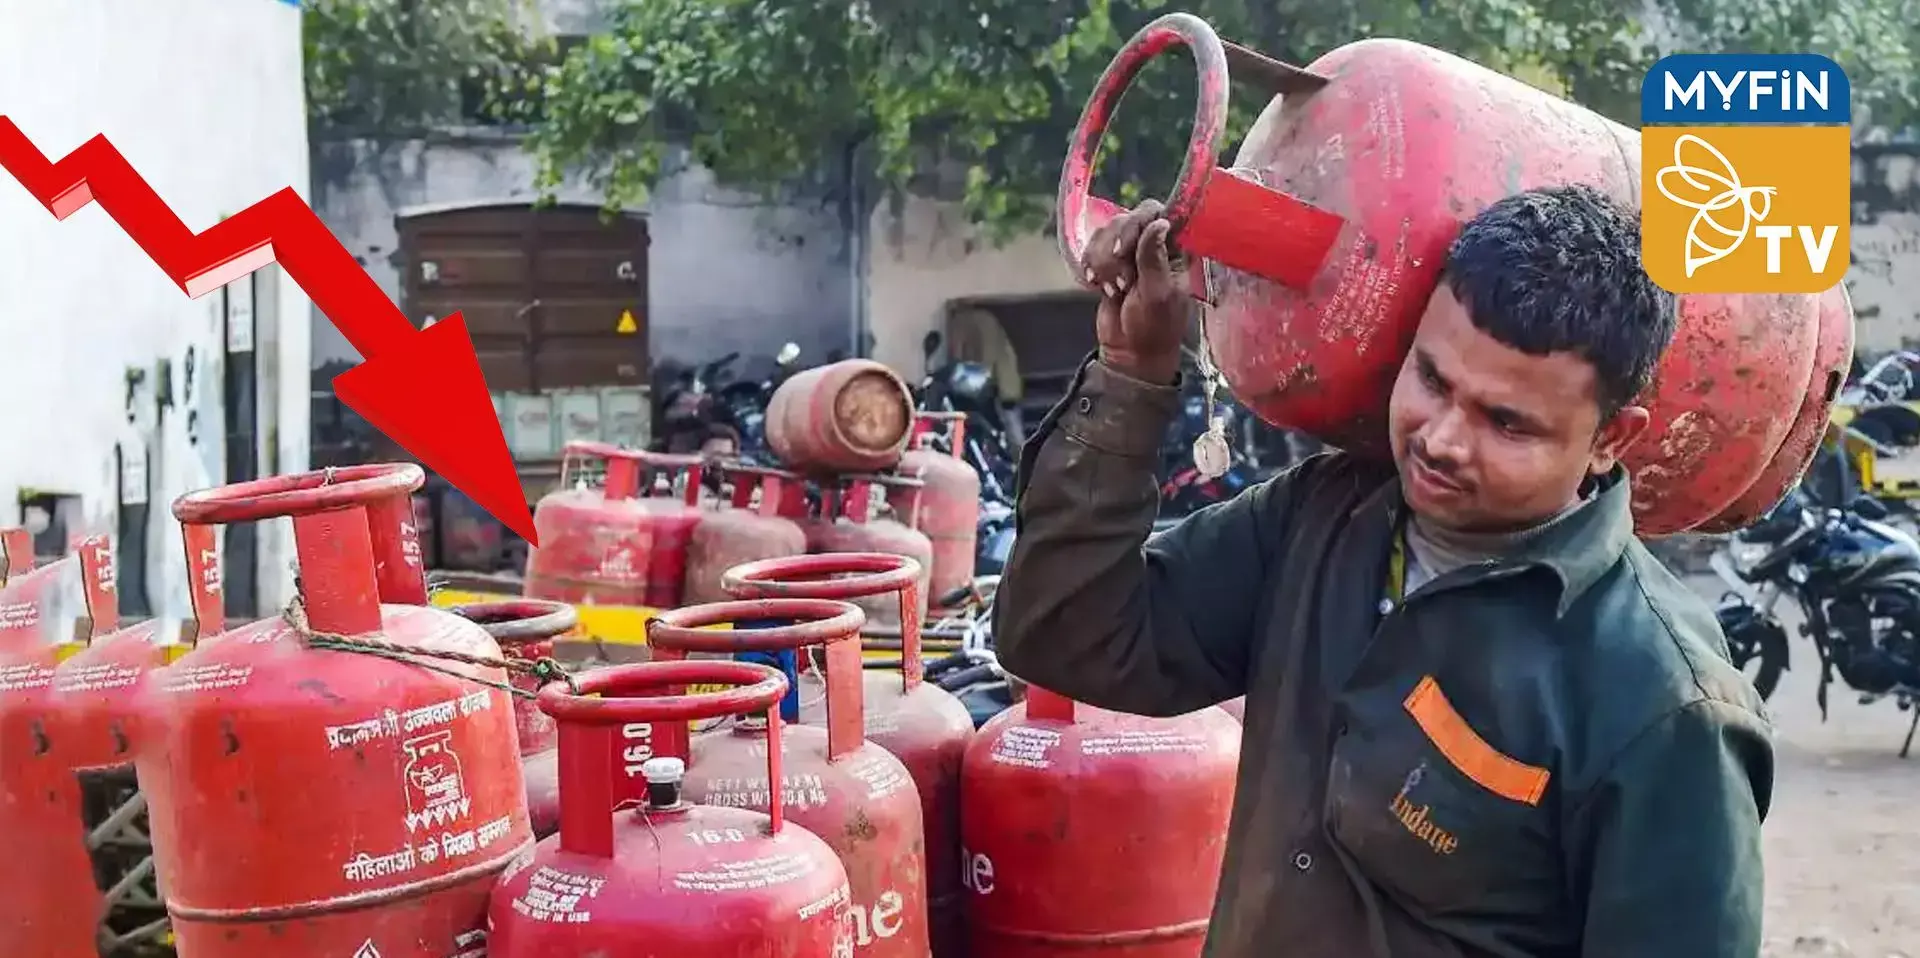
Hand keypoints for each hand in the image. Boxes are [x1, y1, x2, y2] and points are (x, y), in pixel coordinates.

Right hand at [1079, 199, 1189, 384]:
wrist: (1129, 353)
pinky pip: (1093, 247)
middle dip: (1116, 248)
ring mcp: (1128, 252)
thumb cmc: (1153, 328)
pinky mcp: (1108, 262)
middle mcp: (1153, 244)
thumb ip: (1154, 258)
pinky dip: (1090, 264)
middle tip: (1121, 281)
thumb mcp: (1157, 294)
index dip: (1138, 222)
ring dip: (1102, 261)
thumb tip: (1160, 222)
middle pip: (1127, 218)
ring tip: (1112, 290)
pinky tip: (1095, 284)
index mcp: (1175, 249)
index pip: (1158, 212)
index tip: (1126, 246)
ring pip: (1106, 232)